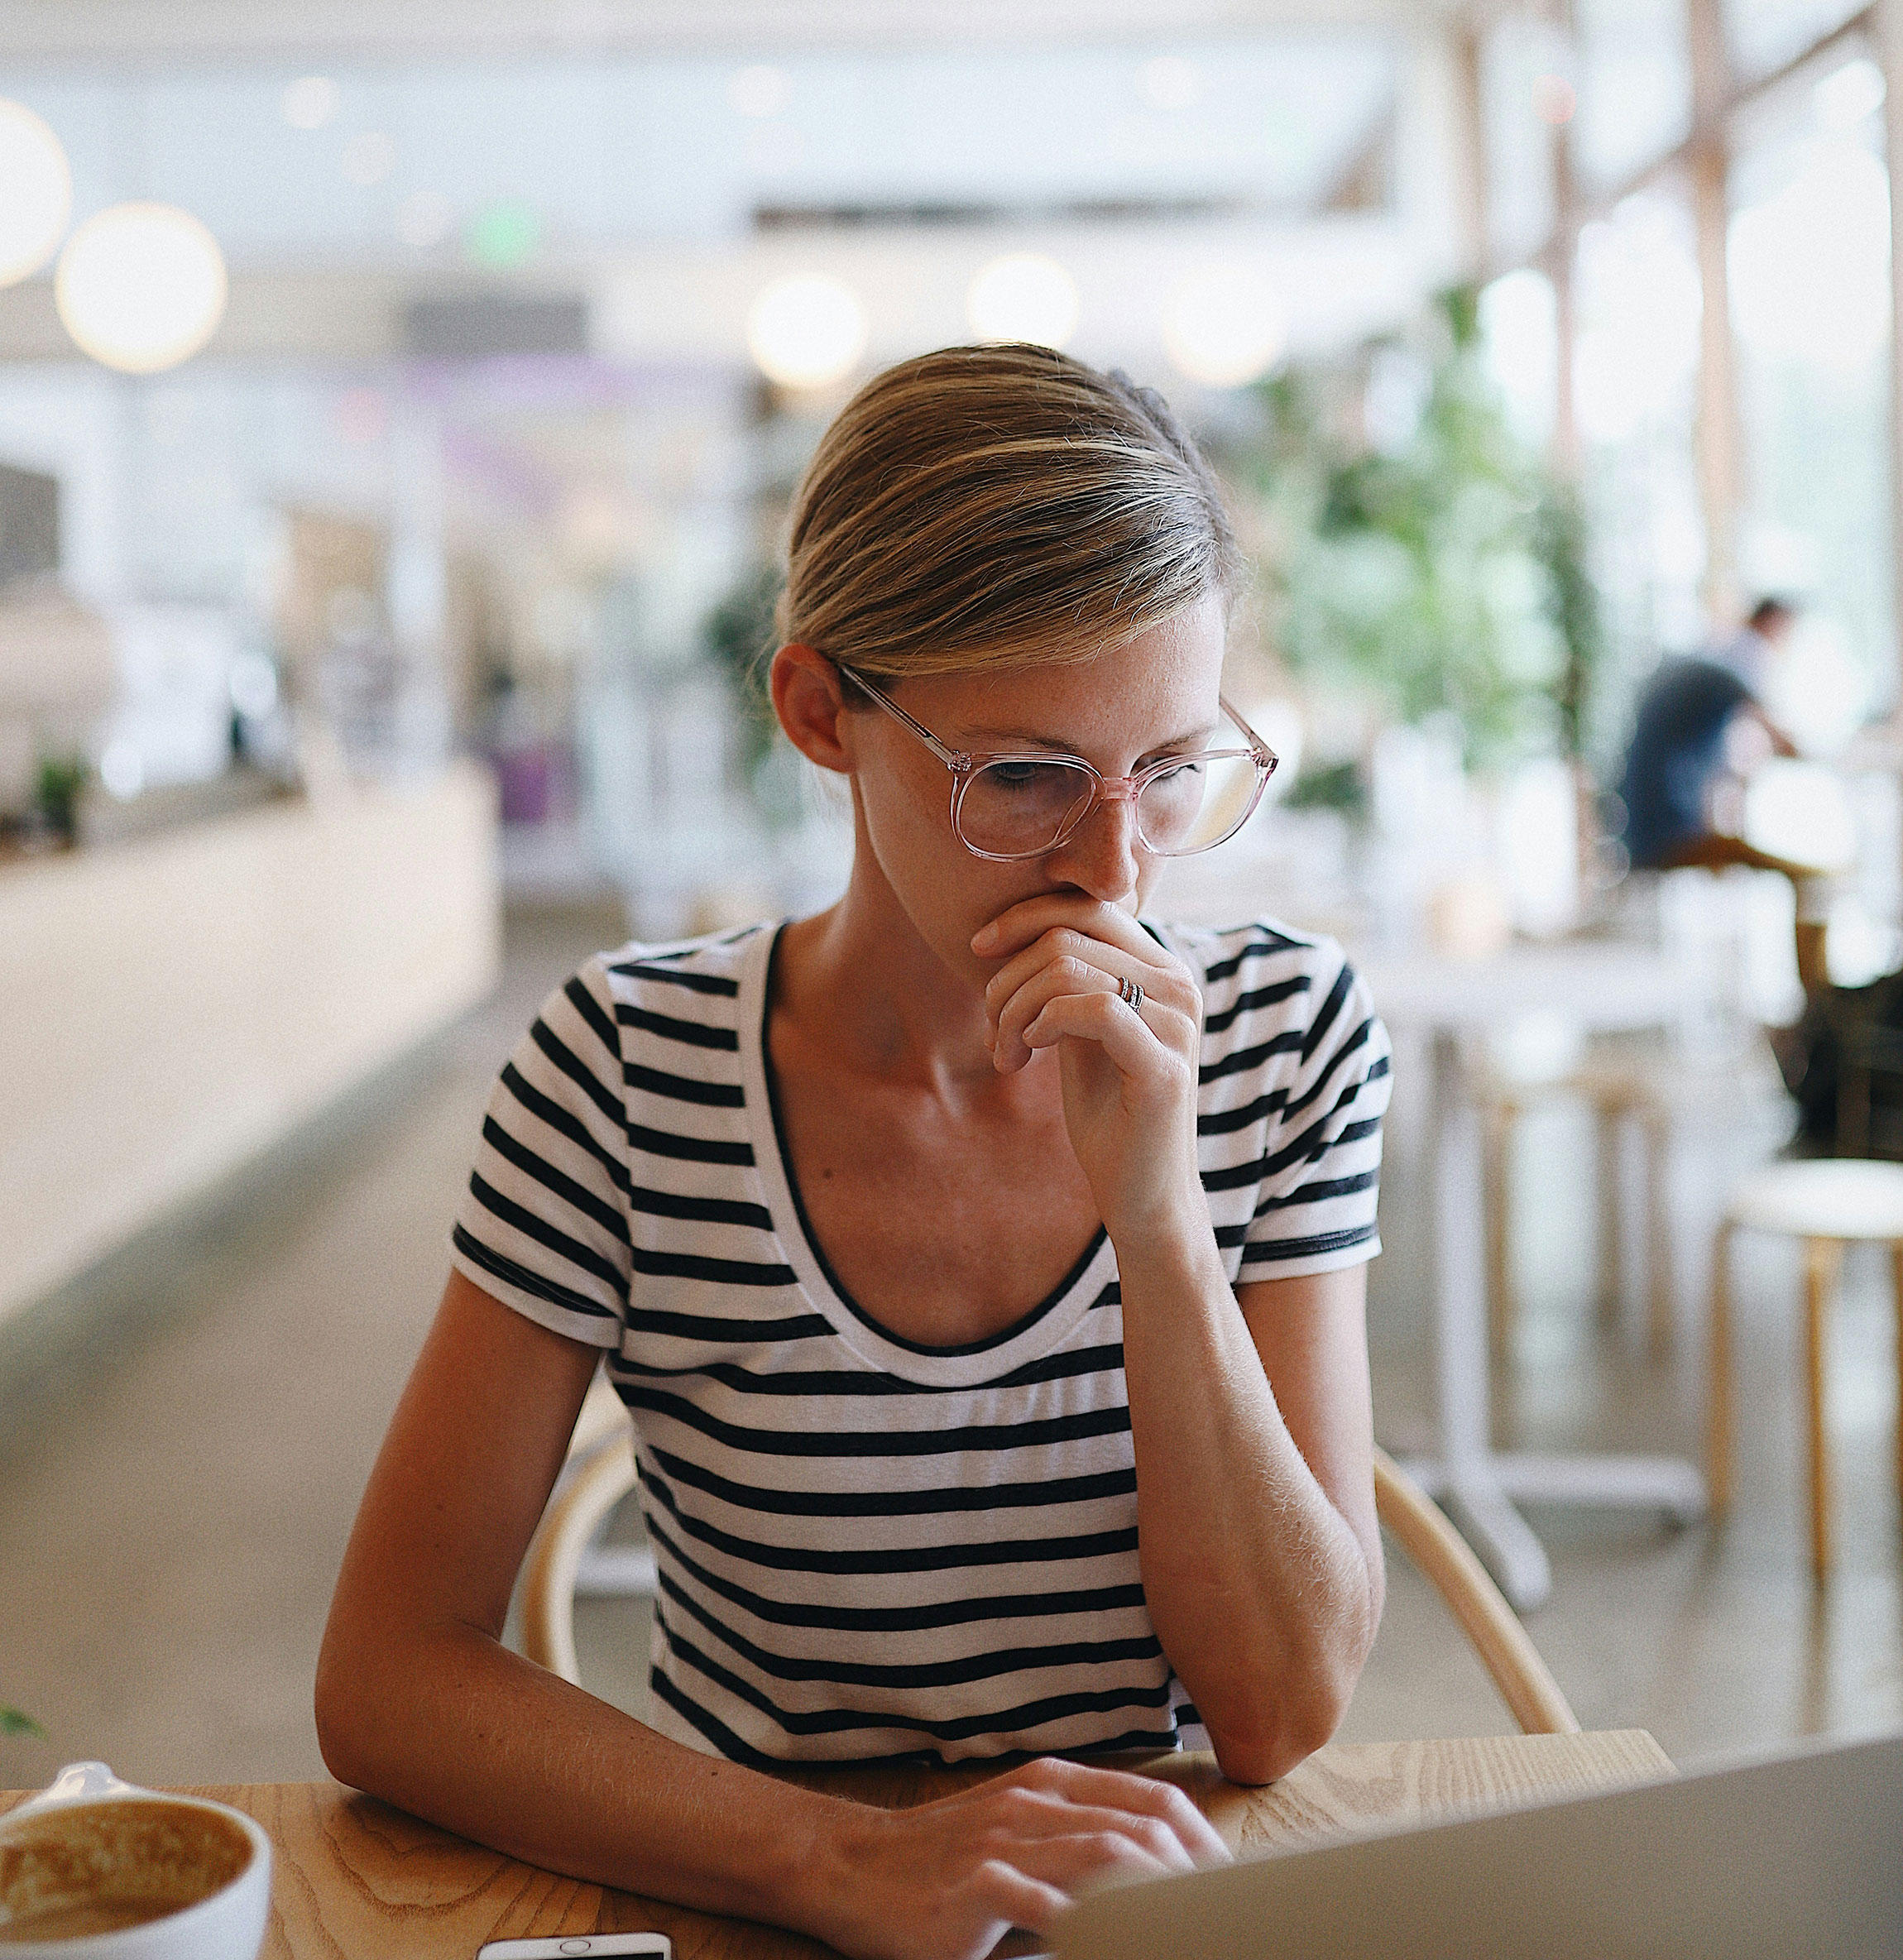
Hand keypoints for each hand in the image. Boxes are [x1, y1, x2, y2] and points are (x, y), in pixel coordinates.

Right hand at [809, 1755, 1229, 1959]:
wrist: (849, 1865)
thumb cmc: (938, 1859)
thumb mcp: (1012, 1831)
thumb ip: (1071, 1842)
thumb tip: (1146, 1881)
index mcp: (1051, 1785)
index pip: (1151, 1801)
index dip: (1200, 1841)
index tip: (1229, 1885)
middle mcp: (1034, 1803)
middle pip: (1141, 1829)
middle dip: (1192, 1874)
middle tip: (1222, 1917)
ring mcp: (1005, 1840)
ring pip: (1105, 1857)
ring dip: (1154, 1897)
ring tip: (1185, 1931)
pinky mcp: (976, 1885)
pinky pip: (1047, 1905)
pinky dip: (1089, 1929)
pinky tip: (1111, 1948)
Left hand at [974, 895, 1204, 1240]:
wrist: (1143, 1196)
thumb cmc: (1109, 1116)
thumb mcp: (1081, 1035)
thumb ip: (1068, 983)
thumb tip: (1021, 932)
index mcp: (1162, 969)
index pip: (1089, 905)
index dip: (1025, 916)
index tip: (979, 949)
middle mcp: (1179, 985)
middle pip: (1068, 935)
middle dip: (1008, 978)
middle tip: (993, 1034)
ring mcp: (1177, 1023)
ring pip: (1068, 969)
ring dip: (1014, 1010)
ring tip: (1004, 1054)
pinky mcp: (1164, 1066)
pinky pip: (1090, 1008)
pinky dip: (1042, 1025)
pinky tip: (1028, 1055)